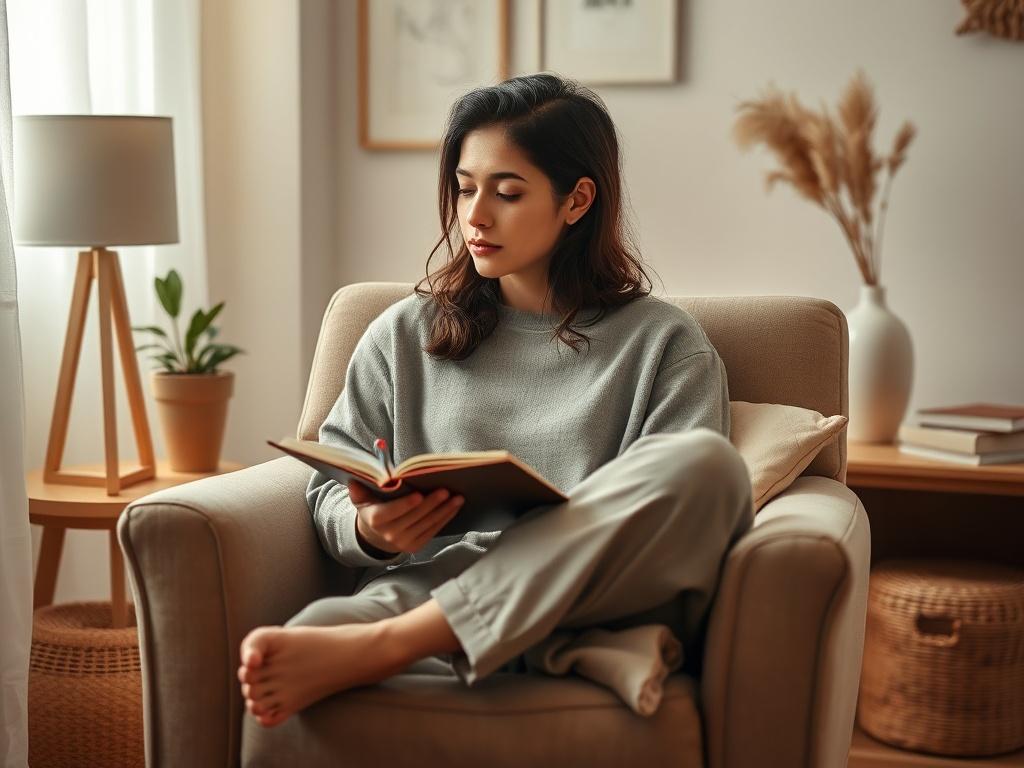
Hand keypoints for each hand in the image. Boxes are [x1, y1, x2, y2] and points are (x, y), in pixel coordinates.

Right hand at [348, 480, 465, 554]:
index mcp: (376, 519)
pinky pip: (433, 530)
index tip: (419, 495)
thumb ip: (359, 488)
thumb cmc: (372, 509)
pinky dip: (445, 518)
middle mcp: (389, 533)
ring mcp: (404, 542)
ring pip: (427, 524)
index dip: (405, 505)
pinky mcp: (416, 546)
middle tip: (445, 490)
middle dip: (431, 503)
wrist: (375, 536)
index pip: (391, 512)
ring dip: (444, 510)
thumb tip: (355, 479)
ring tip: (457, 497)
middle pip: (414, 517)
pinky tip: (454, 507)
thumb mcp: (361, 498)